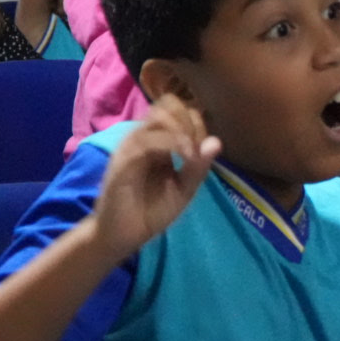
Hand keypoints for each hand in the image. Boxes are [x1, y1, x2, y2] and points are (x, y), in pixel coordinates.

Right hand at [91, 93, 220, 259]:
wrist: (123, 235)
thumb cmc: (151, 212)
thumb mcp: (184, 190)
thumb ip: (199, 167)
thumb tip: (217, 141)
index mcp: (158, 142)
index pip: (179, 111)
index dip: (197, 123)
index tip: (204, 150)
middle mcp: (143, 138)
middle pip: (168, 105)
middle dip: (190, 121)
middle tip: (197, 149)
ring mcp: (131, 146)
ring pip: (158, 116)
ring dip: (183, 130)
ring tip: (192, 155)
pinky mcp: (123, 160)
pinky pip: (147, 140)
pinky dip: (172, 143)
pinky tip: (186, 158)